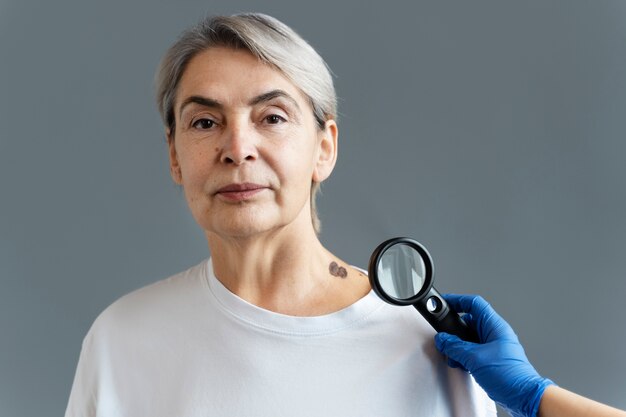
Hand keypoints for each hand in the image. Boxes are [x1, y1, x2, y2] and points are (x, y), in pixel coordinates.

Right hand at [434, 294, 553, 416]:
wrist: (524, 397)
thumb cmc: (511, 375)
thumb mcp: (475, 358)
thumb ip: (455, 347)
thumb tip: (443, 340)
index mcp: (495, 326)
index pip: (474, 304)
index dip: (458, 300)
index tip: (445, 302)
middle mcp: (495, 334)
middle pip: (469, 323)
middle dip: (454, 331)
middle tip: (445, 336)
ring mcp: (494, 347)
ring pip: (470, 339)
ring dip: (458, 347)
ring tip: (453, 355)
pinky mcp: (491, 359)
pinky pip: (473, 352)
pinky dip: (464, 356)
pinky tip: (460, 364)